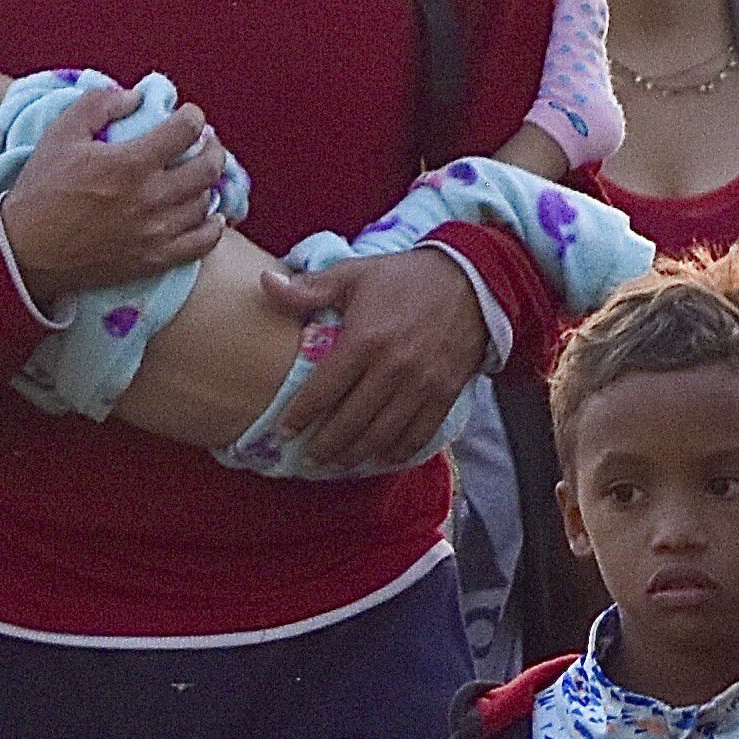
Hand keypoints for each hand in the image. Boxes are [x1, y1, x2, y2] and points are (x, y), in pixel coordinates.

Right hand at [0, 89, 230, 306]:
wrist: (24, 252)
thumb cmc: (40, 191)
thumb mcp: (58, 136)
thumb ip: (97, 106)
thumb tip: (133, 96)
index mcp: (129, 163)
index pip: (186, 130)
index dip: (193, 117)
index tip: (187, 116)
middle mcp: (150, 197)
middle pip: (208, 167)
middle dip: (212, 148)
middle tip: (203, 143)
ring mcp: (155, 231)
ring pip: (205, 202)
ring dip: (207, 184)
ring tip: (197, 177)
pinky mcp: (153, 259)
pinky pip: (202, 243)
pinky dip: (212, 227)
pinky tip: (208, 216)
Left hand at [255, 249, 491, 471]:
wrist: (474, 281)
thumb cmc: (406, 278)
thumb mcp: (354, 274)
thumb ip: (309, 288)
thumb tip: (265, 281)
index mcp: (365, 340)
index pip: (323, 390)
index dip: (300, 416)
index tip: (284, 432)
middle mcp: (393, 368)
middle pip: (350, 421)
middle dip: (325, 445)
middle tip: (307, 460)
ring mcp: (423, 384)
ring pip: (383, 433)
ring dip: (357, 454)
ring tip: (336, 464)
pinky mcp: (447, 392)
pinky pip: (421, 432)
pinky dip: (400, 449)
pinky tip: (382, 456)